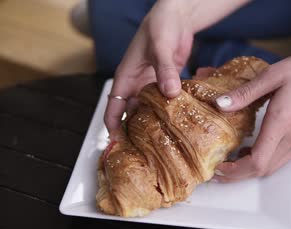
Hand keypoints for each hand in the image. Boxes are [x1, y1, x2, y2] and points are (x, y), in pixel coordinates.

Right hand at [104, 0, 251, 133]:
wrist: (177, 15)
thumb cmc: (160, 25)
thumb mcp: (161, 46)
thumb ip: (164, 69)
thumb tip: (169, 93)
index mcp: (126, 76)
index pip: (114, 106)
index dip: (113, 125)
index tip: (117, 143)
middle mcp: (137, 83)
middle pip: (130, 112)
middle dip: (133, 130)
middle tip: (142, 151)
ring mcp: (152, 84)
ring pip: (148, 109)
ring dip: (152, 123)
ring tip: (160, 142)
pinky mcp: (167, 83)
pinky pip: (164, 101)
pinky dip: (168, 112)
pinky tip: (176, 123)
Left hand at [214, 43, 290, 182]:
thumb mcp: (273, 74)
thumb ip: (245, 93)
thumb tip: (220, 104)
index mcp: (282, 122)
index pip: (257, 161)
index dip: (235, 171)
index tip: (219, 168)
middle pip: (263, 170)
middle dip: (238, 175)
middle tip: (219, 169)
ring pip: (273, 167)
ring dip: (250, 170)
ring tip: (231, 161)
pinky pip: (281, 159)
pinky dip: (264, 161)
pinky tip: (252, 150)